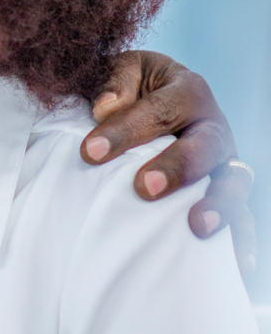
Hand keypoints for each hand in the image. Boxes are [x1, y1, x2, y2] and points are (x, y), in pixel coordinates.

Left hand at [85, 51, 255, 277]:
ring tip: (197, 227)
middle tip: (144, 188)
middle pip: (204, 146)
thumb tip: (104, 108)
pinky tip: (239, 263)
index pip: (158, 109)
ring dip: (218, 205)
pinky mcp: (227, 189)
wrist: (153, 96)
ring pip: (233, 182)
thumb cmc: (132, 87)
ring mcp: (225, 160)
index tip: (90, 152)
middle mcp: (212, 126)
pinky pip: (244, 215)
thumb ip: (114, 82)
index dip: (125, 130)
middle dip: (177, 168)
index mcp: (186, 90)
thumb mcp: (123, 70)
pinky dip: (244, 239)